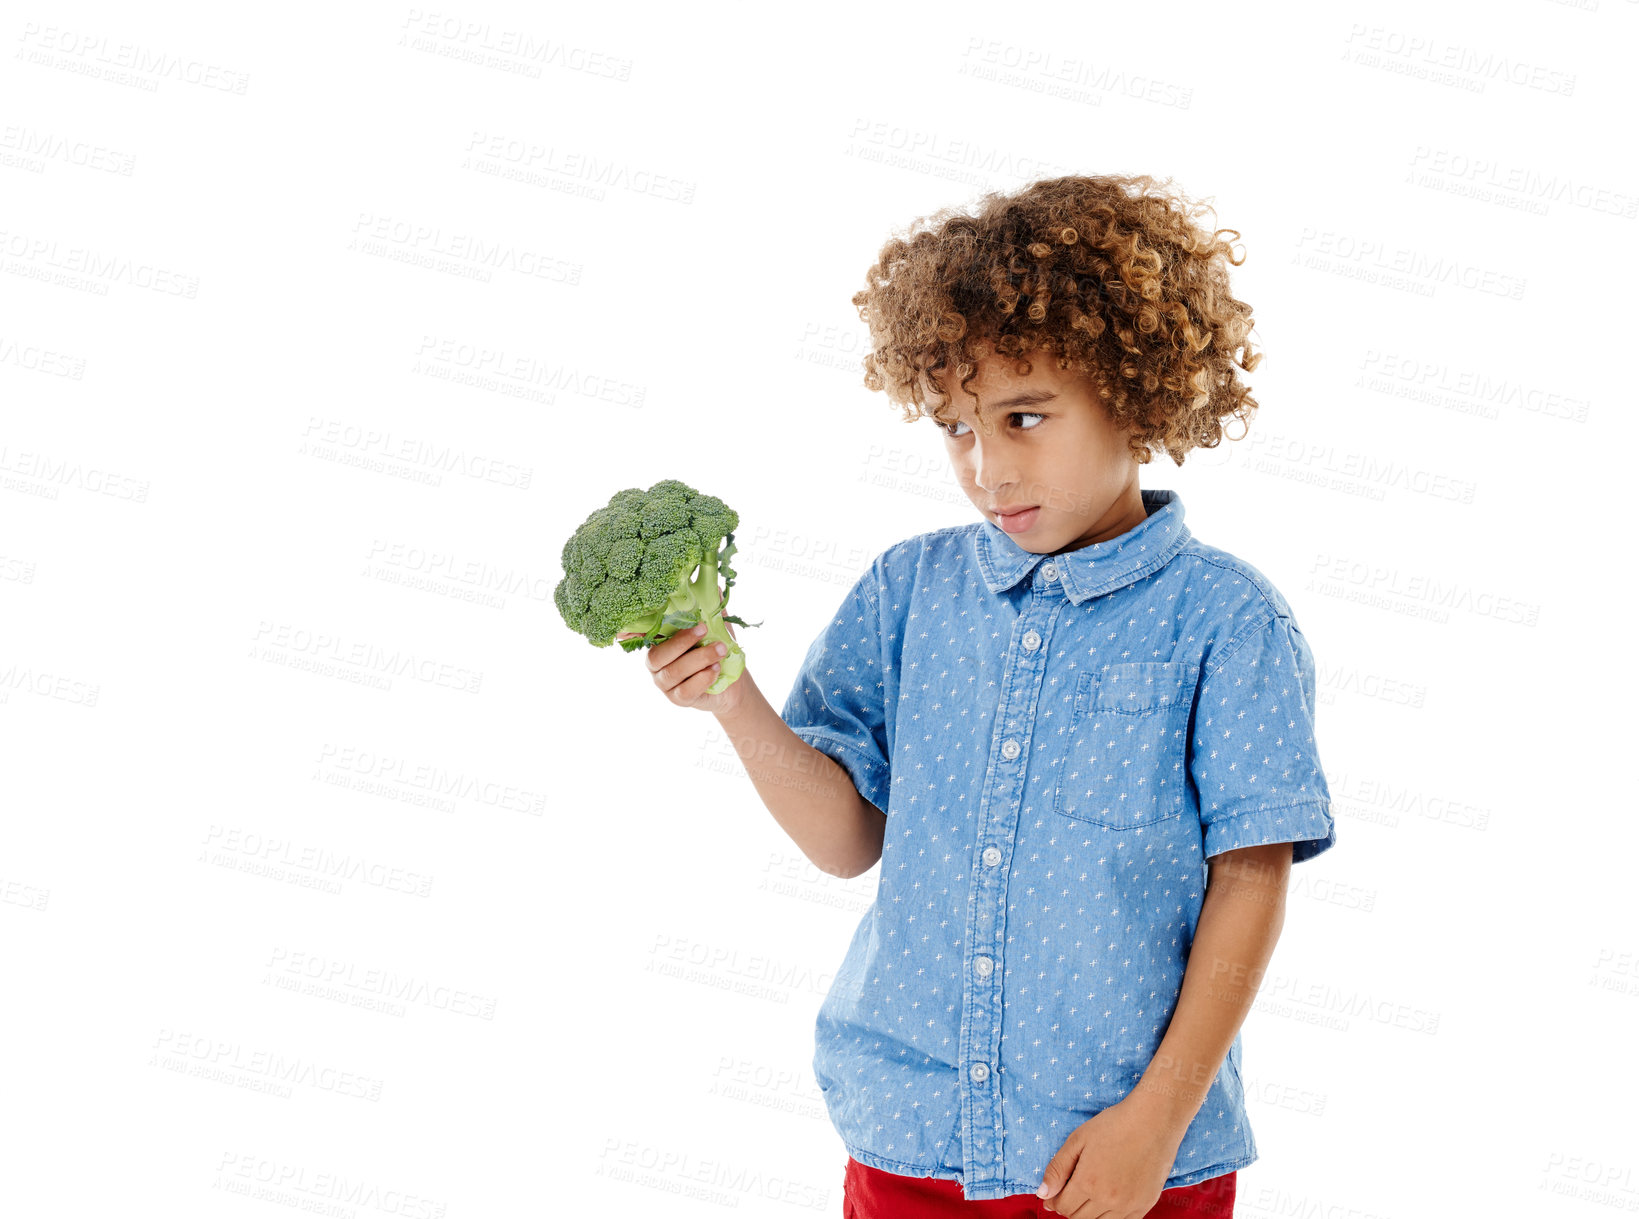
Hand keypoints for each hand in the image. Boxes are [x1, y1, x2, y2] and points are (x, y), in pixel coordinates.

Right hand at [617, 618, 745, 716]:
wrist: (734, 685)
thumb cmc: (718, 651)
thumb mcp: (716, 627)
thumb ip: (710, 609)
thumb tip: (713, 586)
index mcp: (659, 642)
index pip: (640, 635)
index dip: (632, 631)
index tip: (630, 625)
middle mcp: (657, 663)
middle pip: (658, 655)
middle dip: (682, 641)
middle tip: (704, 628)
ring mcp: (665, 683)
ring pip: (674, 672)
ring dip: (699, 658)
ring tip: (721, 650)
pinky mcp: (678, 699)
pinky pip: (685, 690)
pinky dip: (702, 678)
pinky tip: (716, 669)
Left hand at [1035, 1096, 1180, 1216]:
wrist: (1153, 1120)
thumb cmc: (1114, 1125)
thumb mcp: (1078, 1140)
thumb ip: (1058, 1169)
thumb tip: (1043, 1194)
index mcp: (1088, 1182)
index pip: (1063, 1207)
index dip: (1055, 1201)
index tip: (1055, 1194)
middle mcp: (1107, 1199)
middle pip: (1079, 1218)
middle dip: (1070, 1208)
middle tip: (1071, 1192)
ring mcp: (1128, 1205)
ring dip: (1090, 1214)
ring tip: (1090, 1195)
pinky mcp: (1145, 1205)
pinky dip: (1111, 1216)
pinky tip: (1109, 1199)